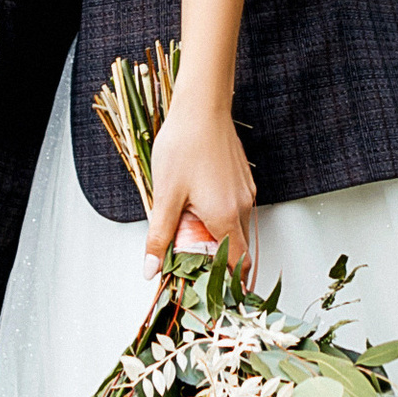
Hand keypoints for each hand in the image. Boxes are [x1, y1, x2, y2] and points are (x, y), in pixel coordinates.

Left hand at [143, 79, 256, 284]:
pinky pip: (235, 207)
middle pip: (236, 247)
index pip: (237, 263)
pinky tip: (198, 204)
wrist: (202, 107)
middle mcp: (242, 206)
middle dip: (215, 258)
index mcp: (225, 216)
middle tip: (190, 260)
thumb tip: (151, 269)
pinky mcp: (243, 179)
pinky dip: (221, 216)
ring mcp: (246, 191)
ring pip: (235, 226)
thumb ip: (160, 236)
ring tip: (190, 230)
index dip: (227, 282)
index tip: (211, 290)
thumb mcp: (165, 195)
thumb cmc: (184, 145)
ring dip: (216, 235)